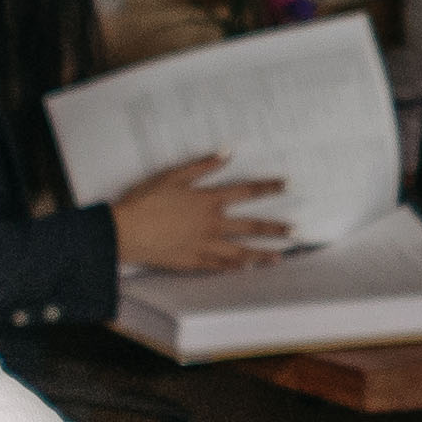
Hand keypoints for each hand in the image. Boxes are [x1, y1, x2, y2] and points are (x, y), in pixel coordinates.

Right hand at [109, 154, 291, 272]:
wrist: (125, 231)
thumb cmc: (145, 200)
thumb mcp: (172, 176)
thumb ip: (202, 166)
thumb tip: (227, 152)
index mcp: (208, 201)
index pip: (246, 191)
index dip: (268, 187)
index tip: (287, 185)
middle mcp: (212, 224)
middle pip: (251, 226)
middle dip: (275, 229)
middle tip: (295, 231)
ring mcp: (204, 246)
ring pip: (240, 252)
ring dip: (262, 254)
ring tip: (279, 257)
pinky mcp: (193, 262)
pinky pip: (220, 267)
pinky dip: (235, 268)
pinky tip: (246, 270)